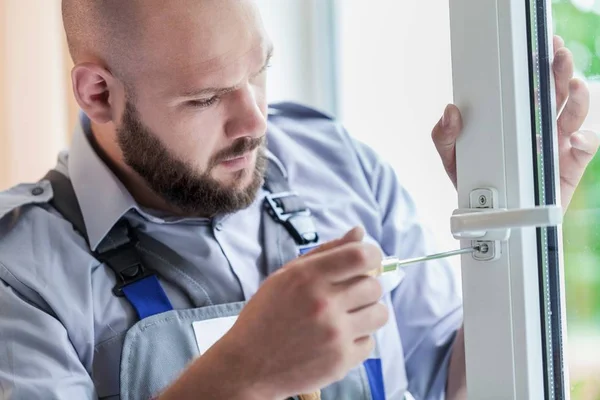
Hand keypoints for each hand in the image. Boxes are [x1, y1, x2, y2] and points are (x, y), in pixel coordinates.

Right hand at [215, 227, 386, 398]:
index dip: (372, 255)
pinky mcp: (341, 361)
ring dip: (367, 313)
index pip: (361, 256)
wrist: (248, 366)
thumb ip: (326, 252)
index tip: (367, 261)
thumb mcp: (287, 276)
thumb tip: (359, 232)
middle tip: (346, 296)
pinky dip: (357, 340)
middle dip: (364, 287)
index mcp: (308, 277)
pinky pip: (370, 342)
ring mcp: (335, 334)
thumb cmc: (266, 316)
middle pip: (374, 286)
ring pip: (380, 313)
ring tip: (345, 317)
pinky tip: (336, 339)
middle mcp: (324, 303)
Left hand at [432, 35, 599, 208]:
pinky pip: (584, 148)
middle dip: (559, 70)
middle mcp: (536, 128)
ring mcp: (554, 145)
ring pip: (573, 113)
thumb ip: (445, 138)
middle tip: (557, 55)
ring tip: (573, 85)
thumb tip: (449, 112)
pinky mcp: (568, 166)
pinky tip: (573, 138)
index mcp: (512, 120)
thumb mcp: (452, 160)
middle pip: (554, 93)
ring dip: (577, 97)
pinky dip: (584, 140)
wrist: (492, 221)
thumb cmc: (475, 186)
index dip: (535, 66)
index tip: (538, 48)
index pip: (527, 87)